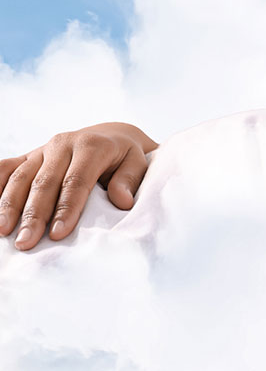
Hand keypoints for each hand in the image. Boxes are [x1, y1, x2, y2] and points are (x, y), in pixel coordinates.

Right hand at [0, 122, 157, 250]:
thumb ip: (129, 180)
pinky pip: (6, 167)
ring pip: (21, 176)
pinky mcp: (28, 155)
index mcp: (92, 146)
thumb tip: (122, 201)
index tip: (58, 234)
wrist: (111, 135)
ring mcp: (42, 149)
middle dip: (34, 214)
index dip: (66, 208)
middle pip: (44, 182)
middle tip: (26, 242)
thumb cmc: (125, 157)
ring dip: (9, 205)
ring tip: (3, 232)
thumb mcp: (138, 164)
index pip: (76, 181)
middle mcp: (63, 144)